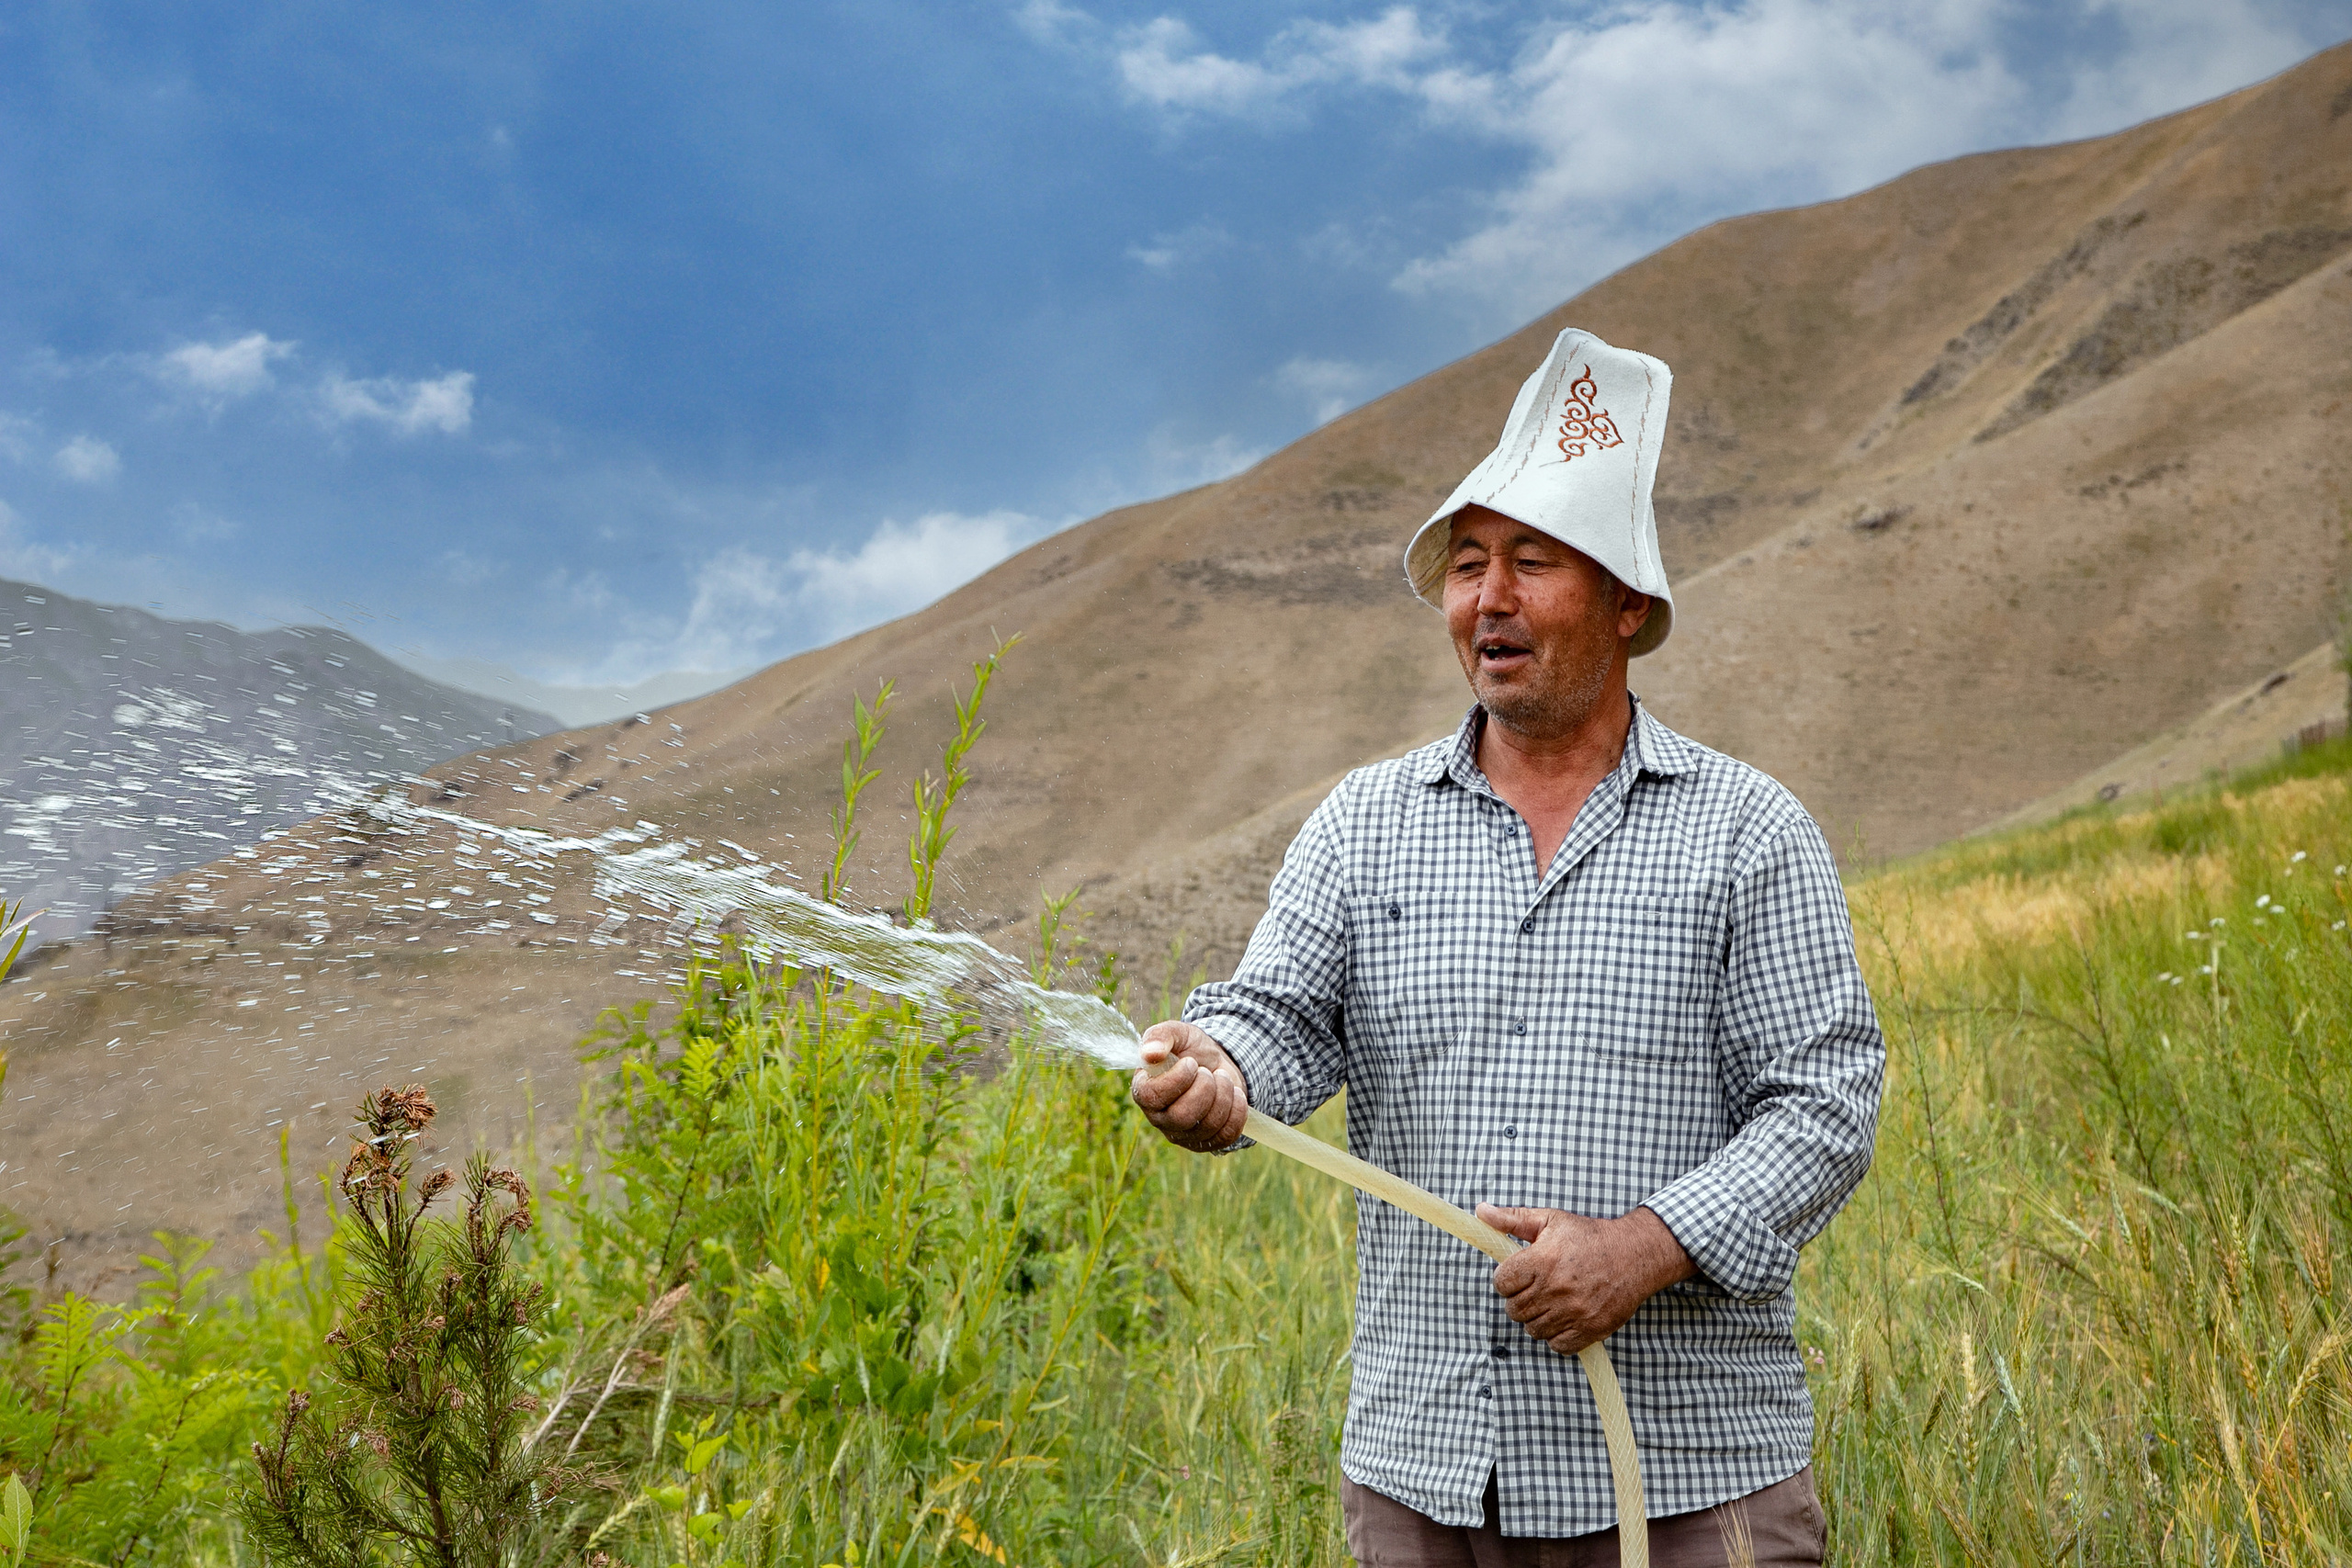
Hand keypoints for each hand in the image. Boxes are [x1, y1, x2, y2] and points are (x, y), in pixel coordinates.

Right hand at [1129, 1021, 1249, 1151]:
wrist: (1216, 1064)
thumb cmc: (1190, 1049)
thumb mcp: (1177, 1033)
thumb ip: (1160, 1036)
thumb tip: (1150, 1053)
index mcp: (1144, 1090)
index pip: (1151, 1096)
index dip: (1176, 1080)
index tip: (1191, 1063)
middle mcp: (1159, 1117)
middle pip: (1182, 1116)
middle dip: (1204, 1089)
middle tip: (1208, 1072)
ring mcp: (1183, 1133)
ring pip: (1206, 1127)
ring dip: (1223, 1096)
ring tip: (1222, 1078)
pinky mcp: (1206, 1142)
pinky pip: (1224, 1137)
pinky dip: (1237, 1112)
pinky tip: (1235, 1095)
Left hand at [1475, 1204, 1694, 1355]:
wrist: (1634, 1255)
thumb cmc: (1589, 1237)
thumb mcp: (1550, 1220)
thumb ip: (1512, 1218)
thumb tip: (1481, 1211)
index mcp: (1542, 1260)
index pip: (1501, 1282)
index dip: (1506, 1278)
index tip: (1518, 1274)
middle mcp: (1555, 1288)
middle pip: (1514, 1309)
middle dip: (1519, 1299)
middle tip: (1534, 1288)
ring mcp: (1573, 1312)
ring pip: (1533, 1329)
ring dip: (1536, 1318)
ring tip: (1550, 1301)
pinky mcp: (1590, 1329)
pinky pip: (1557, 1345)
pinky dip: (1556, 1335)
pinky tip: (1563, 1317)